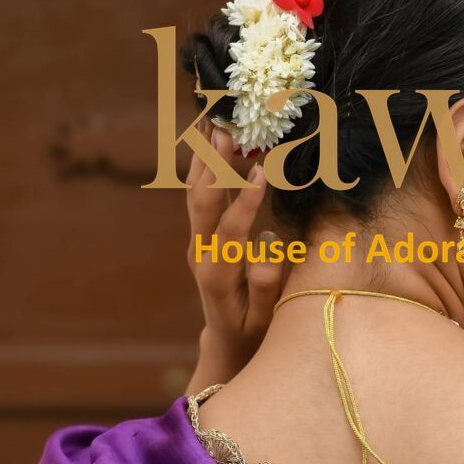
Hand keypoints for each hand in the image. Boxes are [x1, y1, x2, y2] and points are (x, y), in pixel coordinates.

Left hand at [183, 119, 285, 388]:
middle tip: (227, 130)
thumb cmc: (252, 331)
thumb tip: (267, 241)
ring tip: (215, 121)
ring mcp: (196, 241)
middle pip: (202, 202)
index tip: (261, 172)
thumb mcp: (265, 319)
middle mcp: (200, 253)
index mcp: (218, 274)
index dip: (244, 201)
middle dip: (214, 165)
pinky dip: (204, 165)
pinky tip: (211, 139)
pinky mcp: (199, 234)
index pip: (229, 231)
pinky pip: (199, 194)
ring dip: (205, 156)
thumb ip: (266, 285)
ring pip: (195, 192)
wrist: (225, 341)